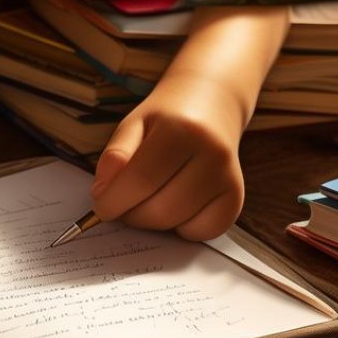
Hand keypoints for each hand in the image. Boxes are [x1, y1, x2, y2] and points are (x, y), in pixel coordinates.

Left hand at [90, 74, 246, 241]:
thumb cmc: (167, 119)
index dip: (112, 202)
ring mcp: (228, 179)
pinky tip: (174, 206)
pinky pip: (200, 233)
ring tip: (147, 199)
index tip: (101, 206)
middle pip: (158, 210)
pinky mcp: (236, 199)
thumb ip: (115, 156)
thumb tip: (102, 193)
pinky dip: (180, 228)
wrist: (211, 105)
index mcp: (182, 130)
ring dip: (151, 222)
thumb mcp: (134, 125)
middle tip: (123, 202)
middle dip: (130, 215)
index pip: (139, 181)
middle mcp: (213, 155)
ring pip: (177, 224)